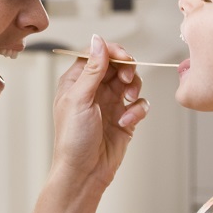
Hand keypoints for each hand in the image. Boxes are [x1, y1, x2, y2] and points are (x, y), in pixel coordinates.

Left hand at [51, 35, 147, 192]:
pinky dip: (138, 109)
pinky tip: (127, 120)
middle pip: (116, 64)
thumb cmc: (73, 139)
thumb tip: (97, 40)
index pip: (96, 54)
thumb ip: (91, 69)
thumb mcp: (79, 99)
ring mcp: (110, 103)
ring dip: (134, 86)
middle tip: (127, 78)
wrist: (84, 173)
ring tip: (129, 98)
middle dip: (126, 68)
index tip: (123, 57)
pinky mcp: (125, 118)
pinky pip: (139, 103)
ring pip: (131, 81)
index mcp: (76, 82)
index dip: (111, 52)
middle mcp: (93, 90)